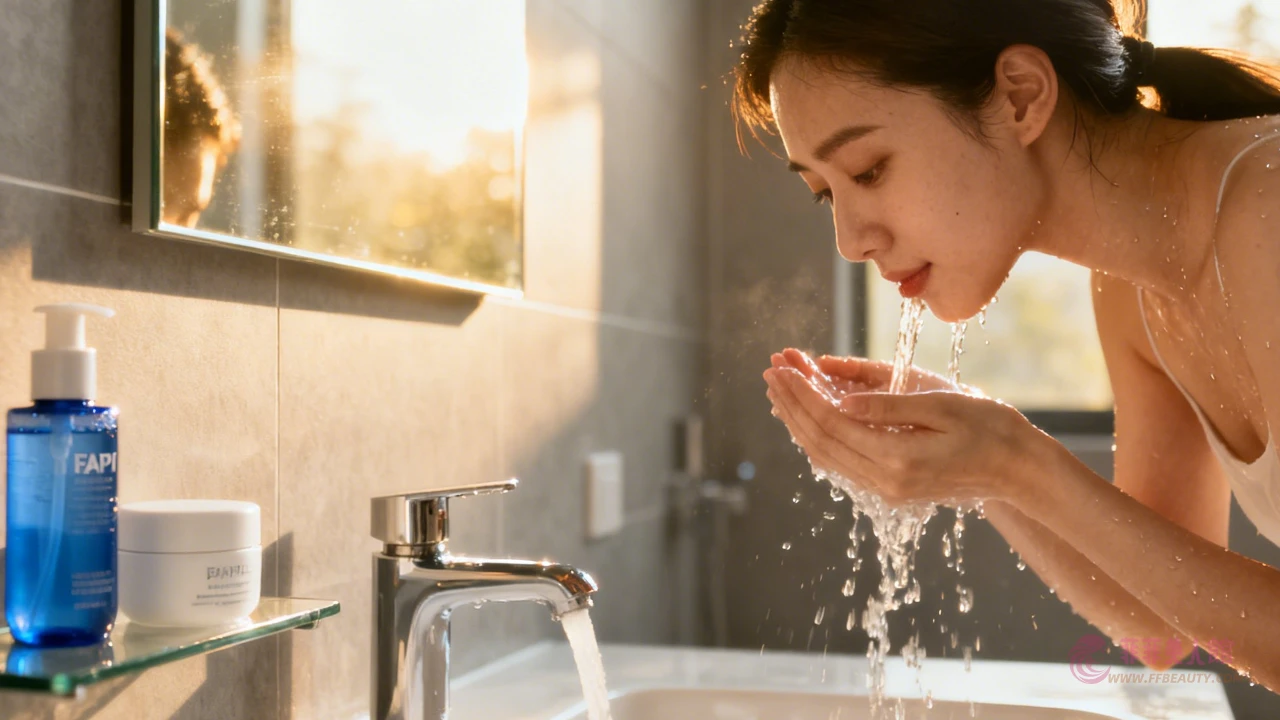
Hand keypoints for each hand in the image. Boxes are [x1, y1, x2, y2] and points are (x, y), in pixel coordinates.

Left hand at [763, 349, 1037, 506]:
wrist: (1020, 470)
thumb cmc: (989, 428)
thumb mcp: (941, 405)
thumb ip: (888, 406)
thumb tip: (840, 402)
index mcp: (897, 459)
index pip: (831, 424)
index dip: (802, 394)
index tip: (782, 366)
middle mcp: (885, 482)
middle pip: (820, 442)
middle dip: (791, 404)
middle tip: (770, 371)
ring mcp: (887, 490)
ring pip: (826, 455)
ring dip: (799, 421)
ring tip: (778, 390)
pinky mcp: (891, 488)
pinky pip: (842, 463)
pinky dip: (819, 437)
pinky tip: (806, 417)